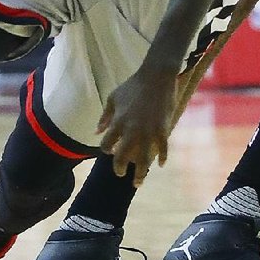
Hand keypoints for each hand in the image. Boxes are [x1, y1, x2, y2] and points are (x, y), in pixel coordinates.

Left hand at [97, 68, 176, 186]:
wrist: (156, 77)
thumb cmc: (133, 86)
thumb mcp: (113, 98)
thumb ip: (105, 117)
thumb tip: (96, 132)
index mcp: (118, 122)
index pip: (107, 144)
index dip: (107, 150)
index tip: (111, 152)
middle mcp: (132, 130)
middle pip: (123, 157)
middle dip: (120, 168)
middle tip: (121, 174)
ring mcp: (149, 131)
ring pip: (143, 160)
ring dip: (140, 174)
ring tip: (138, 182)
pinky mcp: (163, 129)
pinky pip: (162, 149)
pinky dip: (161, 158)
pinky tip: (160, 164)